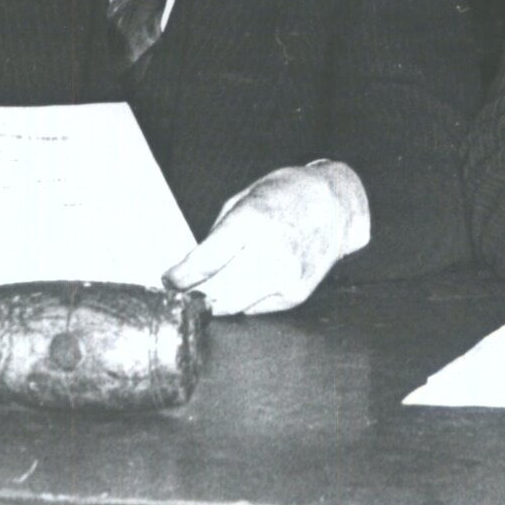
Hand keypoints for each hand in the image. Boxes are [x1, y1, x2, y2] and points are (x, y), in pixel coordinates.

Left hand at [162, 163, 362, 314]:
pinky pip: (255, 308)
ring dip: (214, 302)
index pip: (207, 260)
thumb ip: (220, 233)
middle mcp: (272, 251)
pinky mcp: (296, 294)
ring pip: (234, 305)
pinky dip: (242, 301)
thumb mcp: (246, 199)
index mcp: (253, 220)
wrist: (336, 206)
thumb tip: (194, 266)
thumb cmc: (286, 196)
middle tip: (181, 291)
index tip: (168, 280)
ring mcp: (287, 276)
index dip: (182, 276)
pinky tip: (243, 285)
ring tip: (204, 291)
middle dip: (194, 294)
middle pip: (217, 290)